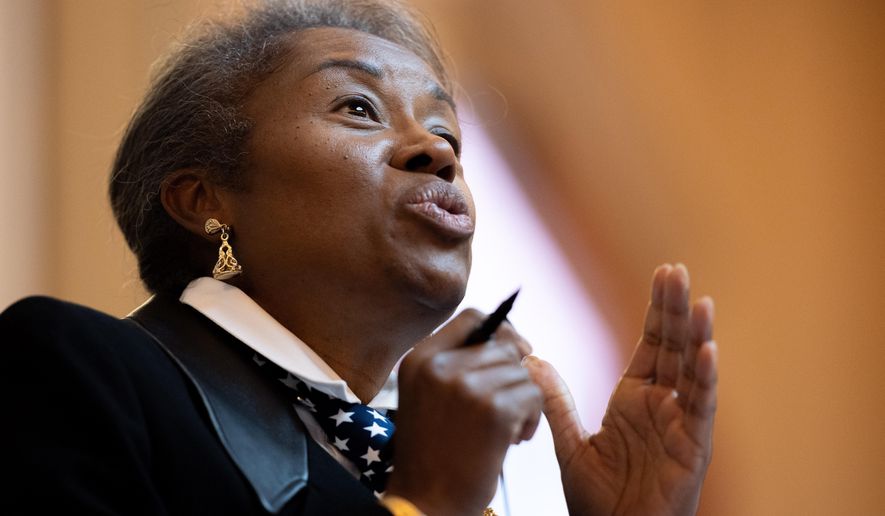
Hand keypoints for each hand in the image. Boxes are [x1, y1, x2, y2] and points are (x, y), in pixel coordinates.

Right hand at [387, 310, 541, 514]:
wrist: (425, 502)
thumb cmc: (432, 455)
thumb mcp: (427, 396)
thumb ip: (456, 363)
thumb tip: (513, 339)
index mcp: (419, 359)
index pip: (471, 317)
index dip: (500, 331)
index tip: (514, 352)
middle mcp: (440, 366)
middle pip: (503, 345)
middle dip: (513, 375)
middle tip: (505, 409)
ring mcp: (467, 386)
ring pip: (522, 372)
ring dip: (523, 403)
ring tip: (503, 431)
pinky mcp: (494, 410)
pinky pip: (533, 396)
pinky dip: (530, 420)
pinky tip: (511, 440)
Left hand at [526, 264, 717, 515]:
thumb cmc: (599, 500)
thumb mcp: (571, 444)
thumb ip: (556, 402)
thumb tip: (534, 361)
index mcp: (635, 398)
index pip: (651, 343)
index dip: (658, 310)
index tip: (663, 274)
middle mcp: (662, 404)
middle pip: (673, 346)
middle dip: (675, 308)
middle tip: (676, 270)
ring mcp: (681, 424)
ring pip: (693, 370)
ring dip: (697, 335)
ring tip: (699, 299)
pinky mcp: (693, 448)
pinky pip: (701, 409)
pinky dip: (706, 380)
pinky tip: (708, 350)